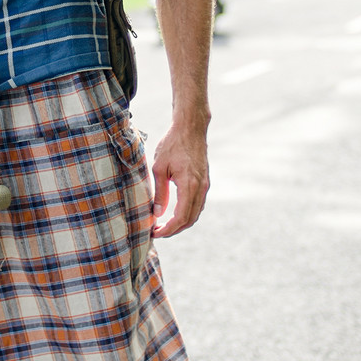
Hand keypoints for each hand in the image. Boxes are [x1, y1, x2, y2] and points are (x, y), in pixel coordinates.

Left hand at [150, 118, 209, 238]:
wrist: (190, 128)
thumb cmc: (172, 144)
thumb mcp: (159, 168)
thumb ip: (160, 193)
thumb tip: (157, 213)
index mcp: (189, 185)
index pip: (181, 218)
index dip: (168, 229)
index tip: (155, 233)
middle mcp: (200, 188)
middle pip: (190, 219)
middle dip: (174, 230)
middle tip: (157, 231)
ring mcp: (205, 185)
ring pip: (195, 213)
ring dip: (181, 223)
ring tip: (163, 224)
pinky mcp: (204, 181)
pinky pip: (198, 204)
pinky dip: (187, 213)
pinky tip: (174, 212)